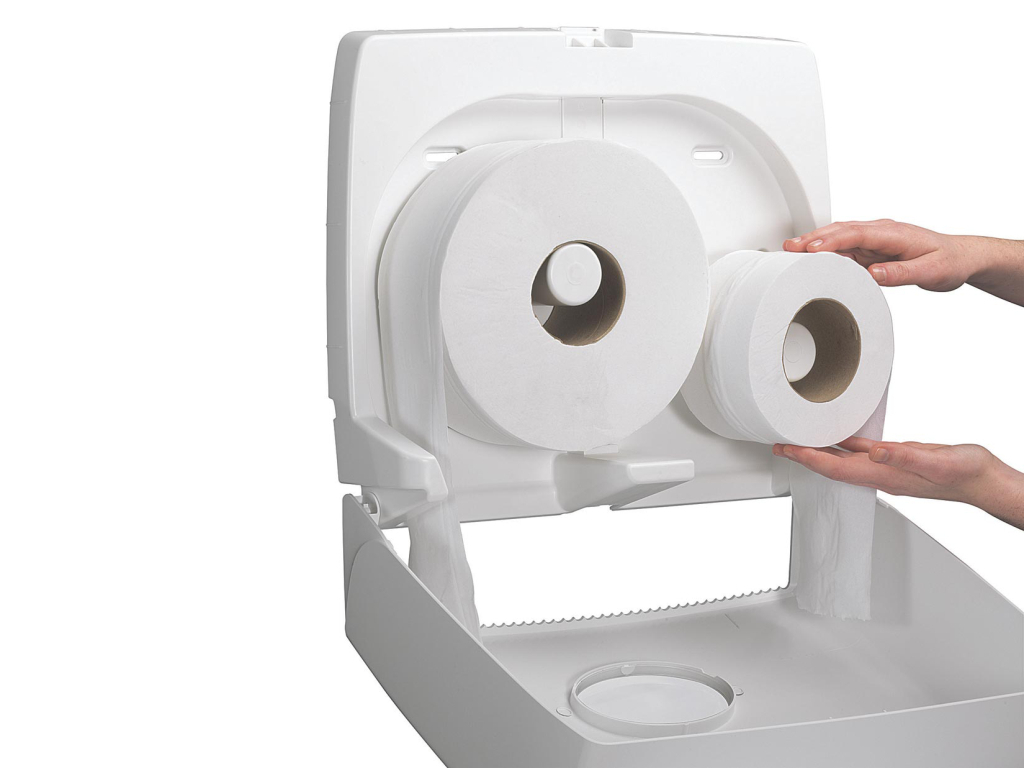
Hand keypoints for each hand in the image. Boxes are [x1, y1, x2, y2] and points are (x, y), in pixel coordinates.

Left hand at [773, 438, 1023, 529]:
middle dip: (804, 455)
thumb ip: (903, 456)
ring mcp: (887, 467)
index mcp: (883, 475)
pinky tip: (839, 435)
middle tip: (779, 444)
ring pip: (843, 458)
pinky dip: (845, 443)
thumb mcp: (935, 461)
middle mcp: (880, 473)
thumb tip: (873, 451)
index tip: (785, 448)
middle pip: (831, 465)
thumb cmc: (965, 474)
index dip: (807, 458)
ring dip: (820, 450)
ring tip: (799, 440)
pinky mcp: (897, 458)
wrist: (984, 479)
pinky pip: (862, 451)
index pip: (834, 467)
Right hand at [784, 219, 970, 290]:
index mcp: (894, 234)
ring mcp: (875, 239)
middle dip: (813, 238)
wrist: (960, 257)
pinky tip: (811, 257)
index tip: (812, 249)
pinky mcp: (871, 249)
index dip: (832, 240)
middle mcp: (881, 232)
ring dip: (815, 243)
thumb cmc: (948, 262)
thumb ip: (901, 274)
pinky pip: (844, 247)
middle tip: (789, 248)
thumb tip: (873, 274)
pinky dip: (826, 250)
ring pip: (839, 237)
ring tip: (791, 251)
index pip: (857, 233)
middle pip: (841, 231)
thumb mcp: (930, 272)